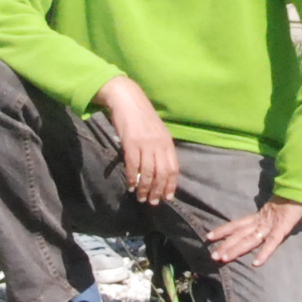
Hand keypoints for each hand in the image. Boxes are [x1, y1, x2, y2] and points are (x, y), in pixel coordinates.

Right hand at [100, 76, 178, 205]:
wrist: (127, 99)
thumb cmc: (142, 116)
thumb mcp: (157, 131)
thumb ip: (160, 147)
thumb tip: (159, 169)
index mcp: (167, 142)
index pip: (173, 168)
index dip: (171, 184)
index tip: (168, 197)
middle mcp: (159, 144)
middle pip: (161, 173)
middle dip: (158, 190)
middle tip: (153, 202)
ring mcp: (145, 144)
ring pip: (147, 172)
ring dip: (144, 188)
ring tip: (141, 198)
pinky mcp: (131, 143)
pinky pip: (133, 165)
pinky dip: (132, 178)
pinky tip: (131, 186)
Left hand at [208, 197, 301, 267]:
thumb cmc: (295, 203)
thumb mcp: (290, 214)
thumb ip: (297, 220)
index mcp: (259, 218)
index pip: (237, 224)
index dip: (223, 230)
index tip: (209, 236)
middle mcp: (260, 222)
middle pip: (239, 235)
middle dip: (226, 246)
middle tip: (213, 256)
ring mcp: (269, 226)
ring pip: (249, 240)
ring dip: (235, 250)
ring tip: (222, 258)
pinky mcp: (282, 229)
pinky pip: (271, 243)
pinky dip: (264, 253)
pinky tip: (256, 264)